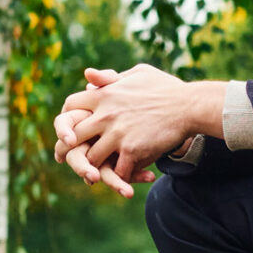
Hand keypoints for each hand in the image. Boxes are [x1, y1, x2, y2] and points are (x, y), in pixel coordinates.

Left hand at [58, 64, 224, 187]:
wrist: (189, 106)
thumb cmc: (166, 88)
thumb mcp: (137, 73)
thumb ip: (110, 77)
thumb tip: (87, 75)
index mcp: (104, 95)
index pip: (70, 106)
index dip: (65, 119)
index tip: (67, 129)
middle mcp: (105, 114)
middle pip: (73, 136)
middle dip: (66, 149)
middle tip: (63, 158)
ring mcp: (118, 134)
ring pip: (92, 158)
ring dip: (92, 167)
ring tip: (93, 174)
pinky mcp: (132, 150)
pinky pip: (117, 170)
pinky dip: (119, 177)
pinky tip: (122, 179)